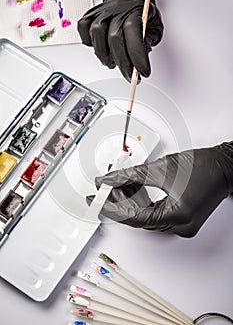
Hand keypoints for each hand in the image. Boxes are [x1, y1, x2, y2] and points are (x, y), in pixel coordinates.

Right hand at [77, 0, 162, 80]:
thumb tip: (143, 57)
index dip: (137, 58)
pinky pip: (83, 29)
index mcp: (134, 14)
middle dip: (123, 63)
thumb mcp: (154, 24)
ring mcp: (101, 14)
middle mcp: (116, 12)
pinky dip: (88, 41)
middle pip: (114, 40)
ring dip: (104, 54)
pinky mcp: (90, 16)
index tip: (143, 72)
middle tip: (130, 75)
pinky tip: (98, 46)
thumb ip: (150, 40)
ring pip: (97, 35)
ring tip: (112, 62)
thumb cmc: (139, 11)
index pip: (134, 37)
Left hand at [87, 142, 232, 236]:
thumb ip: (130, 176)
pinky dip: (142, 201)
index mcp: (177, 217)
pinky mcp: (180, 216)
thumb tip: (109, 180)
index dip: (112, 206)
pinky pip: (154, 212)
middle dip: (119, 201)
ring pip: (145, 215)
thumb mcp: (161, 168)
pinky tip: (132, 188)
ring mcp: (181, 223)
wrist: (225, 165)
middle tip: (104, 189)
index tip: (96, 199)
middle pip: (138, 217)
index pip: (134, 217)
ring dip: (130, 200)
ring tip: (118, 184)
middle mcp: (180, 225)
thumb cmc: (204, 166)